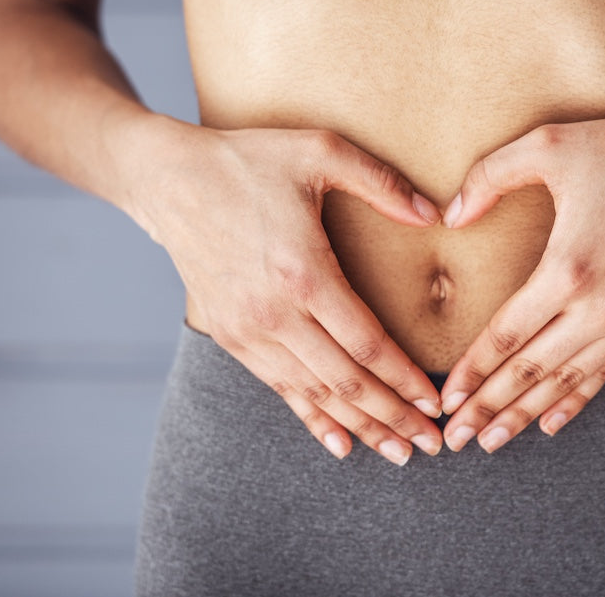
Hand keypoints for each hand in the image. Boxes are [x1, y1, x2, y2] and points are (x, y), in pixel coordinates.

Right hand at [127, 119, 444, 464]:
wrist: (168, 180)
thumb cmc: (249, 161)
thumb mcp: (319, 151)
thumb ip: (382, 182)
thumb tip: (435, 215)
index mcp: (304, 272)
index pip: (366, 344)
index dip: (404, 379)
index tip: (436, 402)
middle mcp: (275, 313)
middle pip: (345, 381)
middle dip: (393, 417)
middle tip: (432, 444)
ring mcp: (249, 330)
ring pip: (315, 393)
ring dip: (360, 426)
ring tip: (398, 451)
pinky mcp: (231, 336)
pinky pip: (279, 389)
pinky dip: (313, 419)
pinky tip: (341, 443)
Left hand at [437, 110, 604, 452]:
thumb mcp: (548, 145)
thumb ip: (488, 177)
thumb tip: (449, 216)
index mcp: (569, 267)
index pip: (508, 335)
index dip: (473, 371)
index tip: (446, 398)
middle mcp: (601, 306)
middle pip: (532, 371)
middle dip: (489, 408)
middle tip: (453, 439)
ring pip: (567, 381)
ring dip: (526, 414)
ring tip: (490, 442)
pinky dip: (575, 401)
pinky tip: (549, 423)